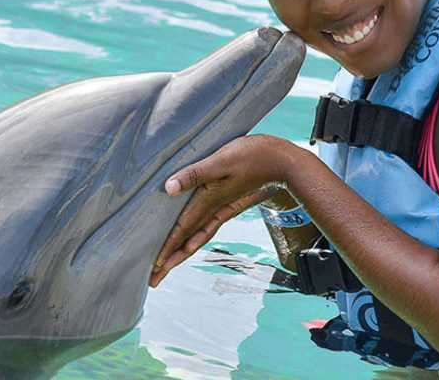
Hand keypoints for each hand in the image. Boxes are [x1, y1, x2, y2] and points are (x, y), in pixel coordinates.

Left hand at [149, 134, 298, 287]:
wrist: (284, 162)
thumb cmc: (254, 157)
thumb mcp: (221, 161)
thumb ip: (195, 175)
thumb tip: (169, 188)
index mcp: (209, 200)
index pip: (183, 229)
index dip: (167, 248)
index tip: (154, 267)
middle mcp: (214, 208)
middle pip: (188, 240)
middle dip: (171, 259)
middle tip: (154, 280)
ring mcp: (222, 206)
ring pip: (198, 235)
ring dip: (181, 252)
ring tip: (168, 266)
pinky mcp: (228, 201)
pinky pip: (208, 225)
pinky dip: (196, 237)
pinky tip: (191, 240)